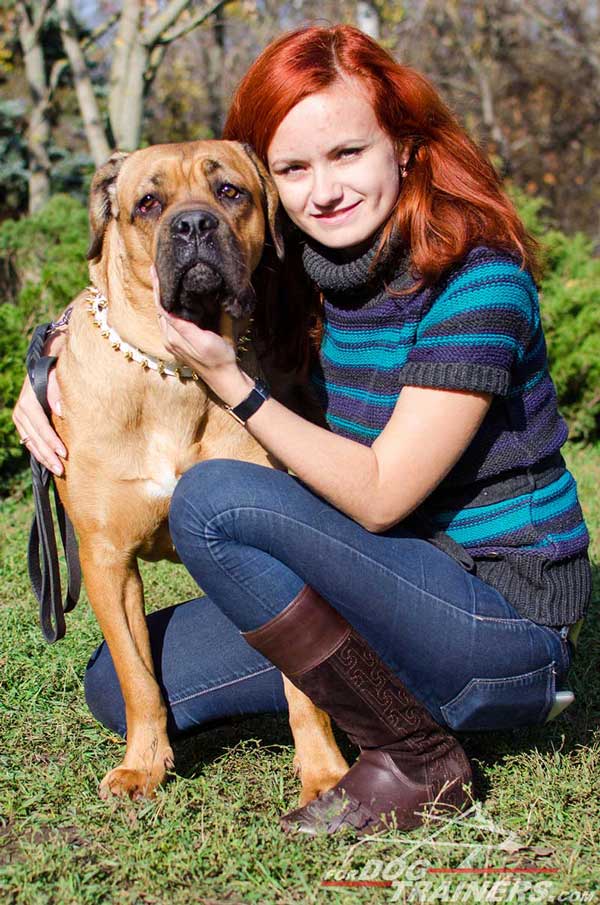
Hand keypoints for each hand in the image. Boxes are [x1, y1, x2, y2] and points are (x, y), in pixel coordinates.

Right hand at [13, 369, 65, 475]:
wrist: (42, 369)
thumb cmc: (52, 373)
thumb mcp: (55, 377)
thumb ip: (56, 392)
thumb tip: (60, 411)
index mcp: (28, 403)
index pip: (41, 426)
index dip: (52, 441)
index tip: (64, 453)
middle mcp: (20, 412)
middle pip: (35, 439)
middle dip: (49, 456)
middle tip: (62, 470)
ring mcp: (20, 419)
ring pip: (31, 443)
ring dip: (44, 458)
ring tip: (58, 471)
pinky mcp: (23, 424)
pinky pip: (30, 442)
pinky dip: (40, 453)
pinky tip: (50, 463)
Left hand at [151, 266, 238, 391]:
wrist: (222, 377)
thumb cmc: (220, 358)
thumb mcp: (206, 340)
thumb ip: (186, 325)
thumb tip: (175, 305)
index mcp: (174, 336)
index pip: (161, 306)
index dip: (158, 288)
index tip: (155, 270)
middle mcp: (168, 339)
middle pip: (159, 309)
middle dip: (158, 289)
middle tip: (158, 269)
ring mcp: (171, 342)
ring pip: (162, 314)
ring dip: (162, 298)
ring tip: (162, 280)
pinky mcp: (176, 344)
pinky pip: (167, 321)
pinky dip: (167, 307)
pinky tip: (172, 300)